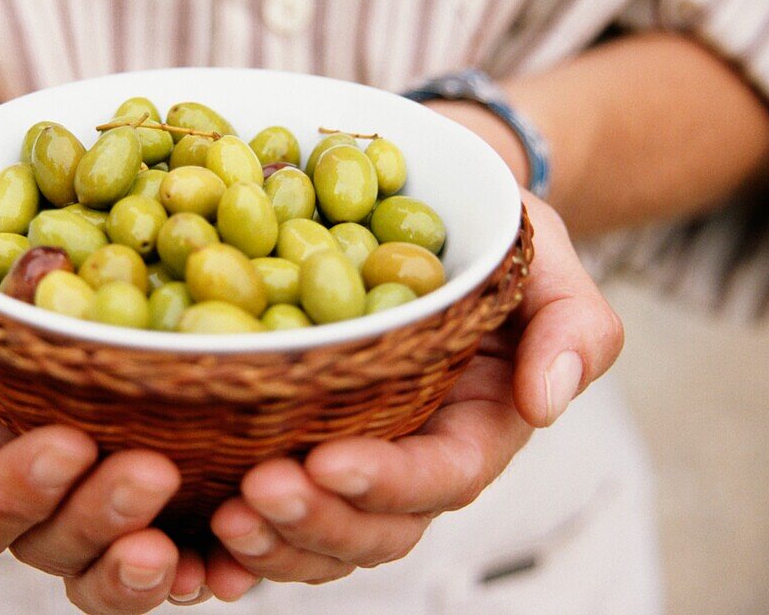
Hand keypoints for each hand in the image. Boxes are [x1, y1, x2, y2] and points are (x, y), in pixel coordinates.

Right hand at [0, 245, 207, 613]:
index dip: (15, 491)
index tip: (64, 441)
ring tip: (202, 546)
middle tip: (153, 473)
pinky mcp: (160, 466)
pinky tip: (246, 553)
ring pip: (116, 559)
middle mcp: (27, 493)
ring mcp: (94, 487)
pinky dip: (213, 554)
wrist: (20, 237)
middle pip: (52, 546)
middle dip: (100, 521)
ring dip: (154, 564)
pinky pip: (183, 532)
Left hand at [206, 195, 623, 597]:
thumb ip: (573, 326)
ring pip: (319, 537)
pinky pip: (271, 511)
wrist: (423, 228)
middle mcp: (409, 462)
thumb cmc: (489, 242)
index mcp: (470, 431)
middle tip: (255, 491)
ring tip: (222, 516)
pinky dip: (237, 540)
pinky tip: (195, 533)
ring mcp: (351, 461)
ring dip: (272, 540)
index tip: (328, 458)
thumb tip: (547, 403)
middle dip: (316, 521)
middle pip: (373, 528)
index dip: (387, 481)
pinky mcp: (295, 446)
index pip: (440, 478)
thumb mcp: (546, 261)